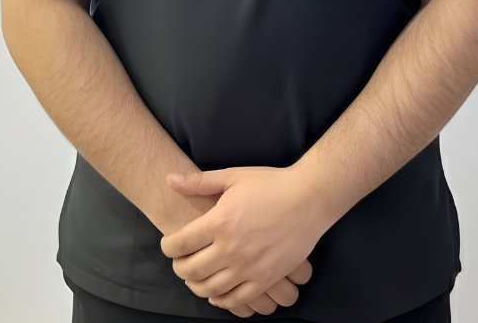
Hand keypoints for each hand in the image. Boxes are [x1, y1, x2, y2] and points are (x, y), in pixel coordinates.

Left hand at [161, 166, 325, 313]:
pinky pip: (236, 300)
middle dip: (178, 267)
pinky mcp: (265, 279)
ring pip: (210, 289)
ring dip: (196, 286)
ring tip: (195, 277)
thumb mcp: (233, 176)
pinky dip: (221, 300)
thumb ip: (199, 182)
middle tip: (180, 261)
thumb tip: (169, 179)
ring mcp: (248, 267)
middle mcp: (230, 248)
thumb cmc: (271, 183)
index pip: (179, 244)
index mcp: (219, 222)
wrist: (309, 198)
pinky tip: (217, 294)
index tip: (169, 244)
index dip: (168, 246)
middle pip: (190, 270)